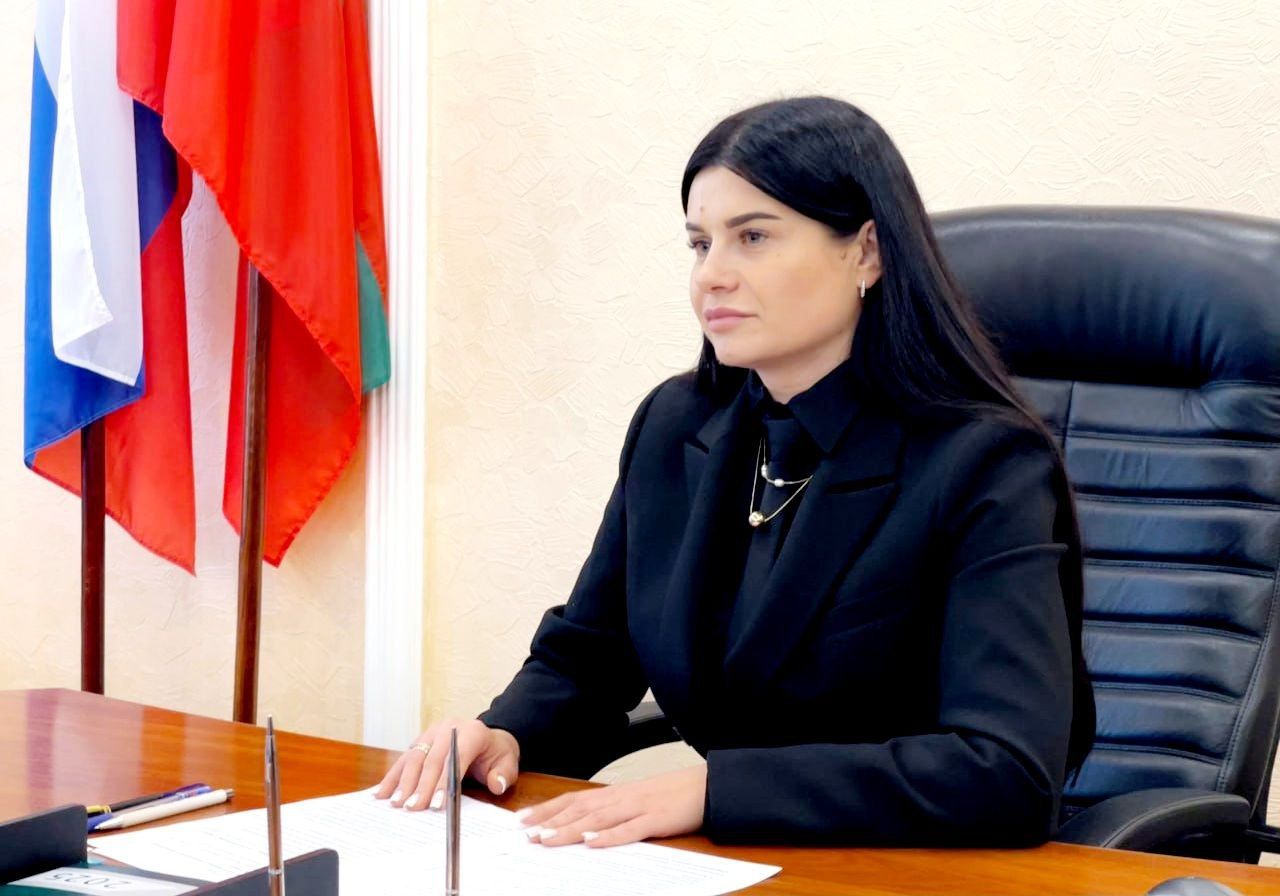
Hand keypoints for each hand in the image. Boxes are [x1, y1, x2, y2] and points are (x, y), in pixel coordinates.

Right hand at [373, 719, 519, 810]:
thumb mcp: (508, 763)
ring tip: (396, 803)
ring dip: (403, 782)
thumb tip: (496, 784)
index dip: (445, 781)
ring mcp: (431, 733)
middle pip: (432, 759)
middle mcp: (448, 728)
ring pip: (414, 757)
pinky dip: (393, 776)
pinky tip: (382, 792)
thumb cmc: (496, 754)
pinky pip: (404, 759)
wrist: (488, 739)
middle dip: (421, 786)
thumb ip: (504, 774)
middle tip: (412, 808)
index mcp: (472, 732)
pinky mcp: (420, 741)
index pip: (456, 757)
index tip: (437, 805)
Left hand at [516, 764, 706, 847]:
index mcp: (616, 794)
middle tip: (526, 833)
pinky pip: (629, 830)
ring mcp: (638, 808)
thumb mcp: (638, 801)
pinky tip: (592, 843)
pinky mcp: (656, 820)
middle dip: (551, 821)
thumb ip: (613, 812)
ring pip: (598, 819)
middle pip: (580, 809)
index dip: (549, 808)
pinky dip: (609, 837)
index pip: (575, 799)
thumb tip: (585, 827)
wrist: (706, 787)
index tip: (524, 818)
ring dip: (571, 829)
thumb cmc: (671, 796)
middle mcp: (622, 798)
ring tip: (548, 838)